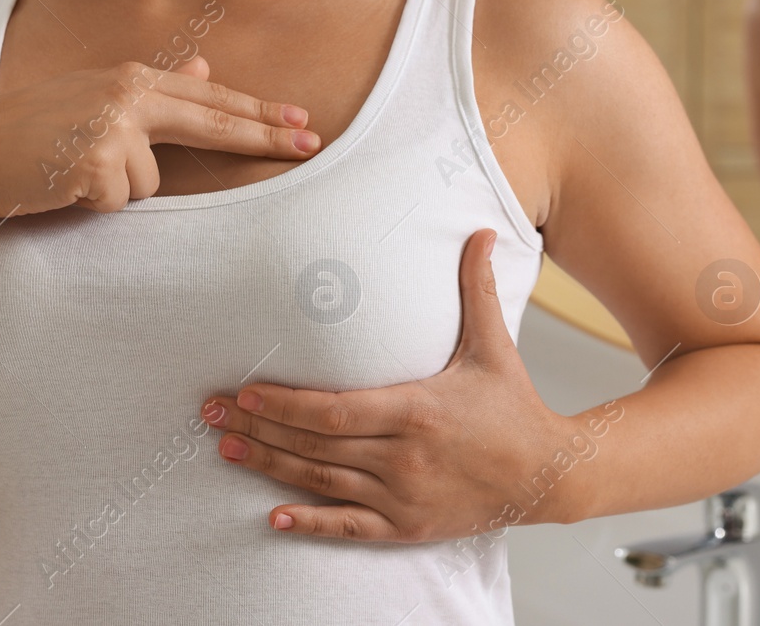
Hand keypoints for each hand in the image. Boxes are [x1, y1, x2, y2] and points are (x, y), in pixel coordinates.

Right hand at [0, 53, 319, 219]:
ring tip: (72, 177)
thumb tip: (202, 66)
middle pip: (213, 121)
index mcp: (129, 77)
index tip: (301, 119)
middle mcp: (127, 94)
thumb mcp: (93, 101)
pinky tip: (62, 189)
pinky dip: (96, 206)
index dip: (257, 111)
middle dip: (265, 134)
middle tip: (313, 142)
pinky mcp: (98, 163)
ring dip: (118, 191)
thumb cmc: (30, 136)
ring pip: (153, 182)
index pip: (208, 96)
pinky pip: (122, 202)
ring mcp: (113, 127)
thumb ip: (152, 90)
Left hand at [200, 228, 577, 541]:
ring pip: (321, 482)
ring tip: (224, 450)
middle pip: (316, 445)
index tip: (245, 391)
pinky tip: (273, 517)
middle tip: (211, 415)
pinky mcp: (408, 527)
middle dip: (258, 429)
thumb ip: (477, 289)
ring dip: (268, 466)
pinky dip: (309, 523)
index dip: (285, 404)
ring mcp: (404, 495)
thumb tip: (480, 231)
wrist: (548, 473)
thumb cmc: (515, 407)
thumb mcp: (493, 345)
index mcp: (418, 410)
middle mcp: (404, 457)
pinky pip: (348, 527)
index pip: (335, 410)